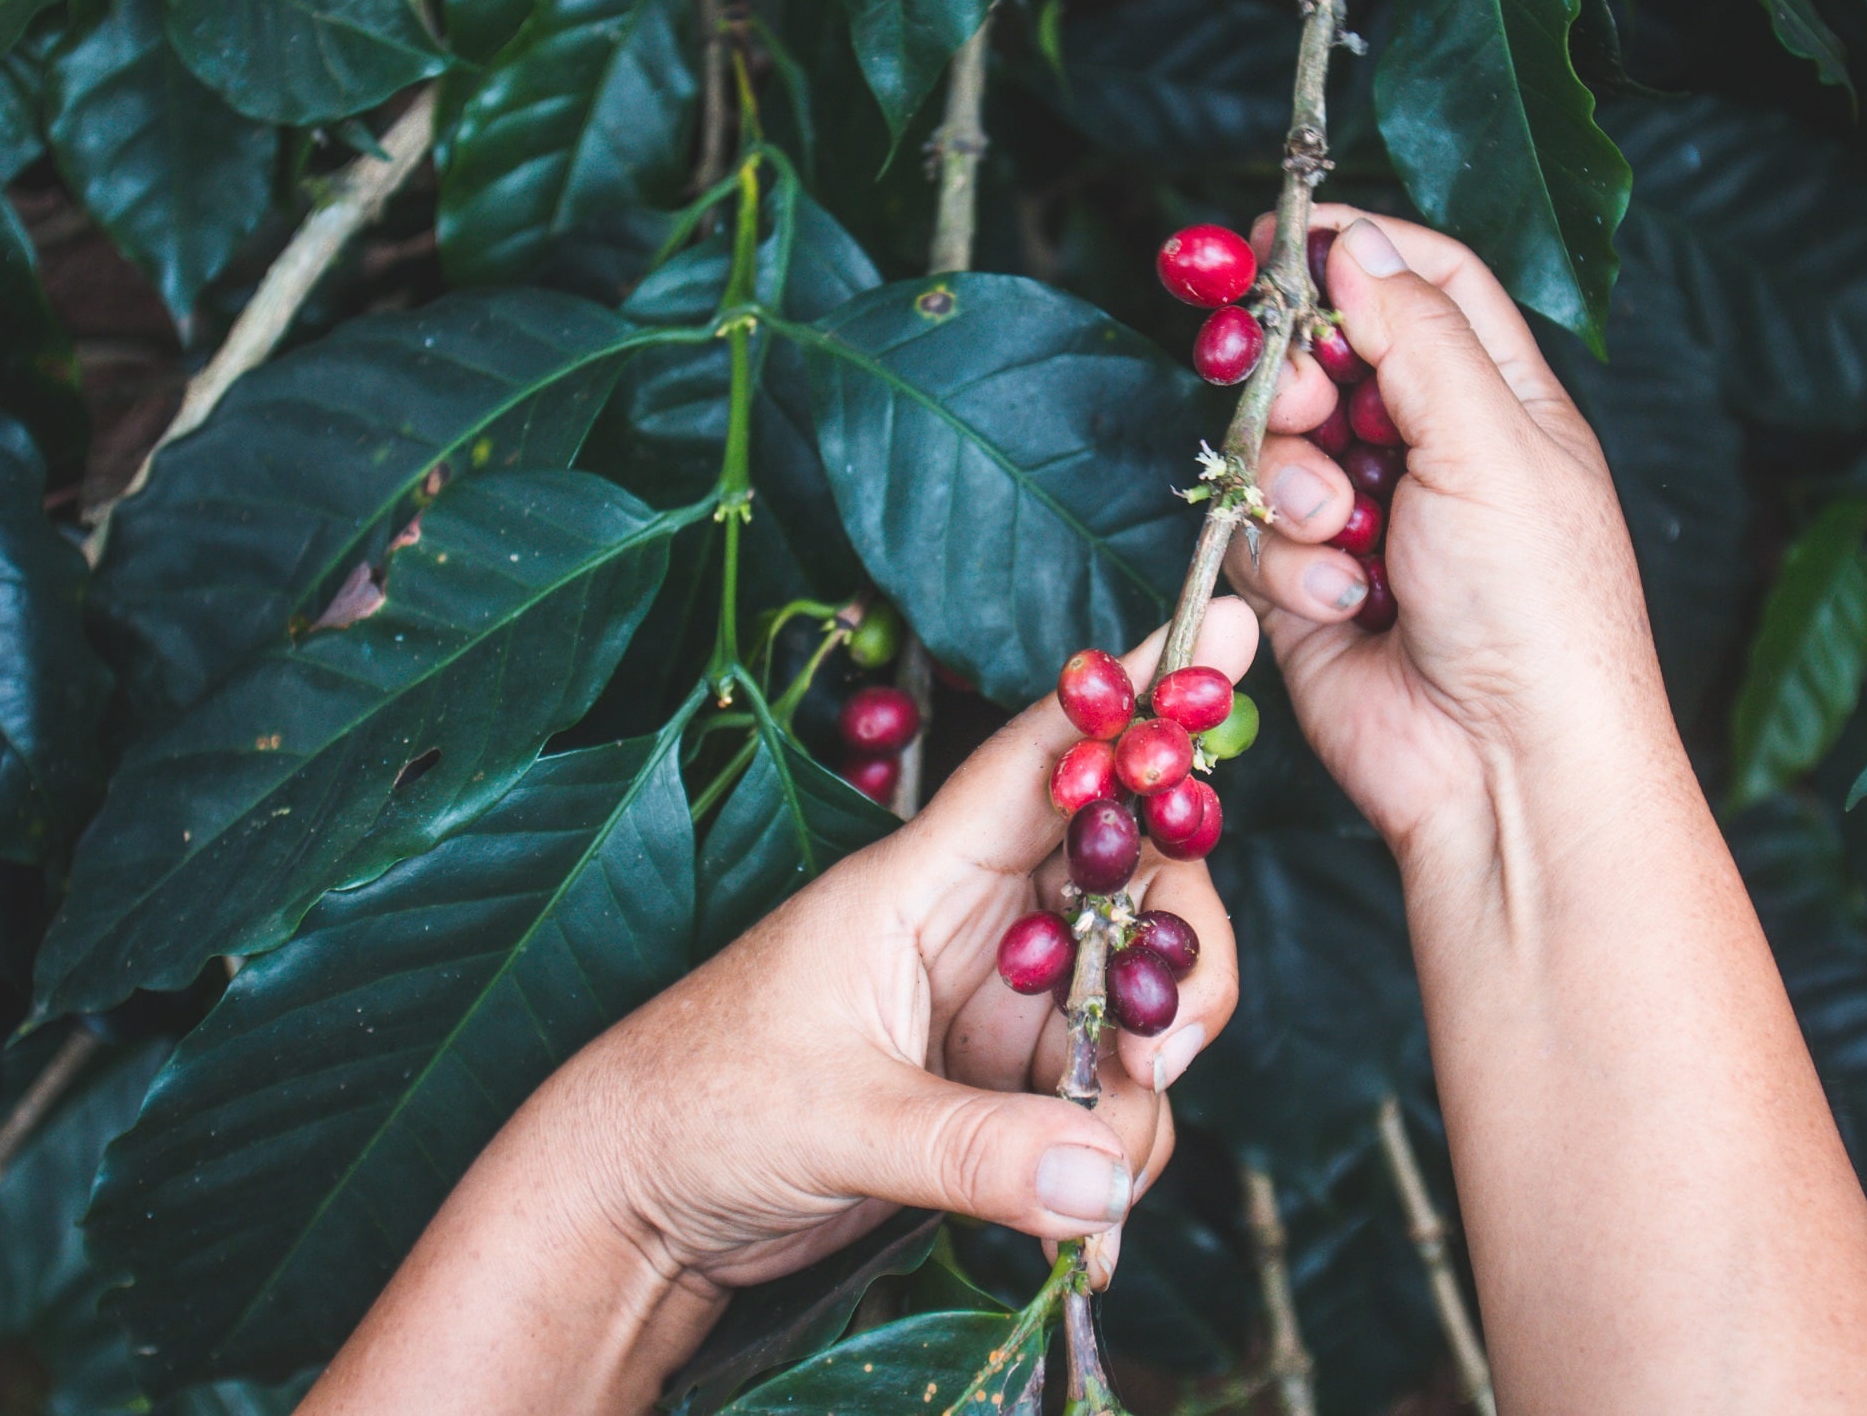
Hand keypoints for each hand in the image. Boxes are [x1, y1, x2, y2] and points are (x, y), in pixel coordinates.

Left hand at [526, 604, 1255, 1295]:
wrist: (639, 1206)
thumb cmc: (698, 1108)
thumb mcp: (834, 1119)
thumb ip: (973, 1151)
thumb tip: (1103, 1176)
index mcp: (923, 878)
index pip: (1047, 758)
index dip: (1139, 698)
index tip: (1227, 627)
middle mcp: (977, 928)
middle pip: (1139, 890)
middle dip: (1180, 969)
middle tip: (1159, 1055)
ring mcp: (996, 1011)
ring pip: (1136, 1012)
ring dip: (1140, 1100)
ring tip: (1086, 1189)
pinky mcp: (1000, 1092)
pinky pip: (1103, 1107)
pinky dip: (1108, 1168)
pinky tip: (1084, 1238)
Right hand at [1229, 209, 1673, 864]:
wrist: (1505, 767)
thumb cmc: (1536, 606)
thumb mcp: (1493, 443)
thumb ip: (1417, 334)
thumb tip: (1356, 243)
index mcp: (1502, 400)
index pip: (1426, 283)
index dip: (1356, 251)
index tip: (1279, 238)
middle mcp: (1432, 452)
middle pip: (1329, 356)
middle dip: (1302, 373)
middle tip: (1307, 396)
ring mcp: (1364, 522)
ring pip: (1277, 447)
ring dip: (1296, 483)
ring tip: (1338, 528)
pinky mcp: (1308, 591)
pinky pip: (1257, 537)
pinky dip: (1290, 565)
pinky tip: (1344, 605)